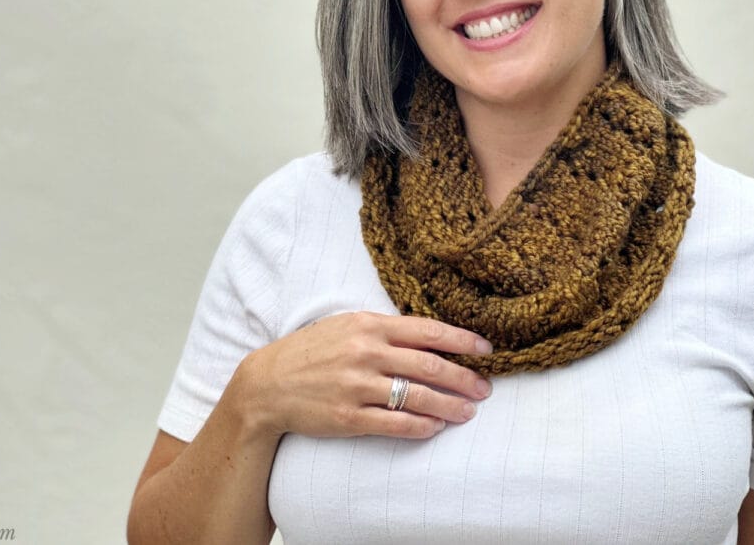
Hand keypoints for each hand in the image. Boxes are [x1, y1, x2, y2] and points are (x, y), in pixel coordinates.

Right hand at [233, 311, 493, 440]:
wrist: (267, 383)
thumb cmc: (310, 351)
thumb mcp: (345, 326)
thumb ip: (383, 329)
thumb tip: (428, 336)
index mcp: (368, 325)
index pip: (427, 330)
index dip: (461, 341)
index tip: (486, 350)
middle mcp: (366, 353)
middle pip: (430, 365)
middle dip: (464, 378)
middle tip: (485, 388)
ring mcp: (357, 386)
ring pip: (418, 397)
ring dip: (450, 406)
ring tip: (468, 412)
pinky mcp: (348, 417)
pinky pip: (395, 424)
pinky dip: (421, 427)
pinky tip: (435, 427)